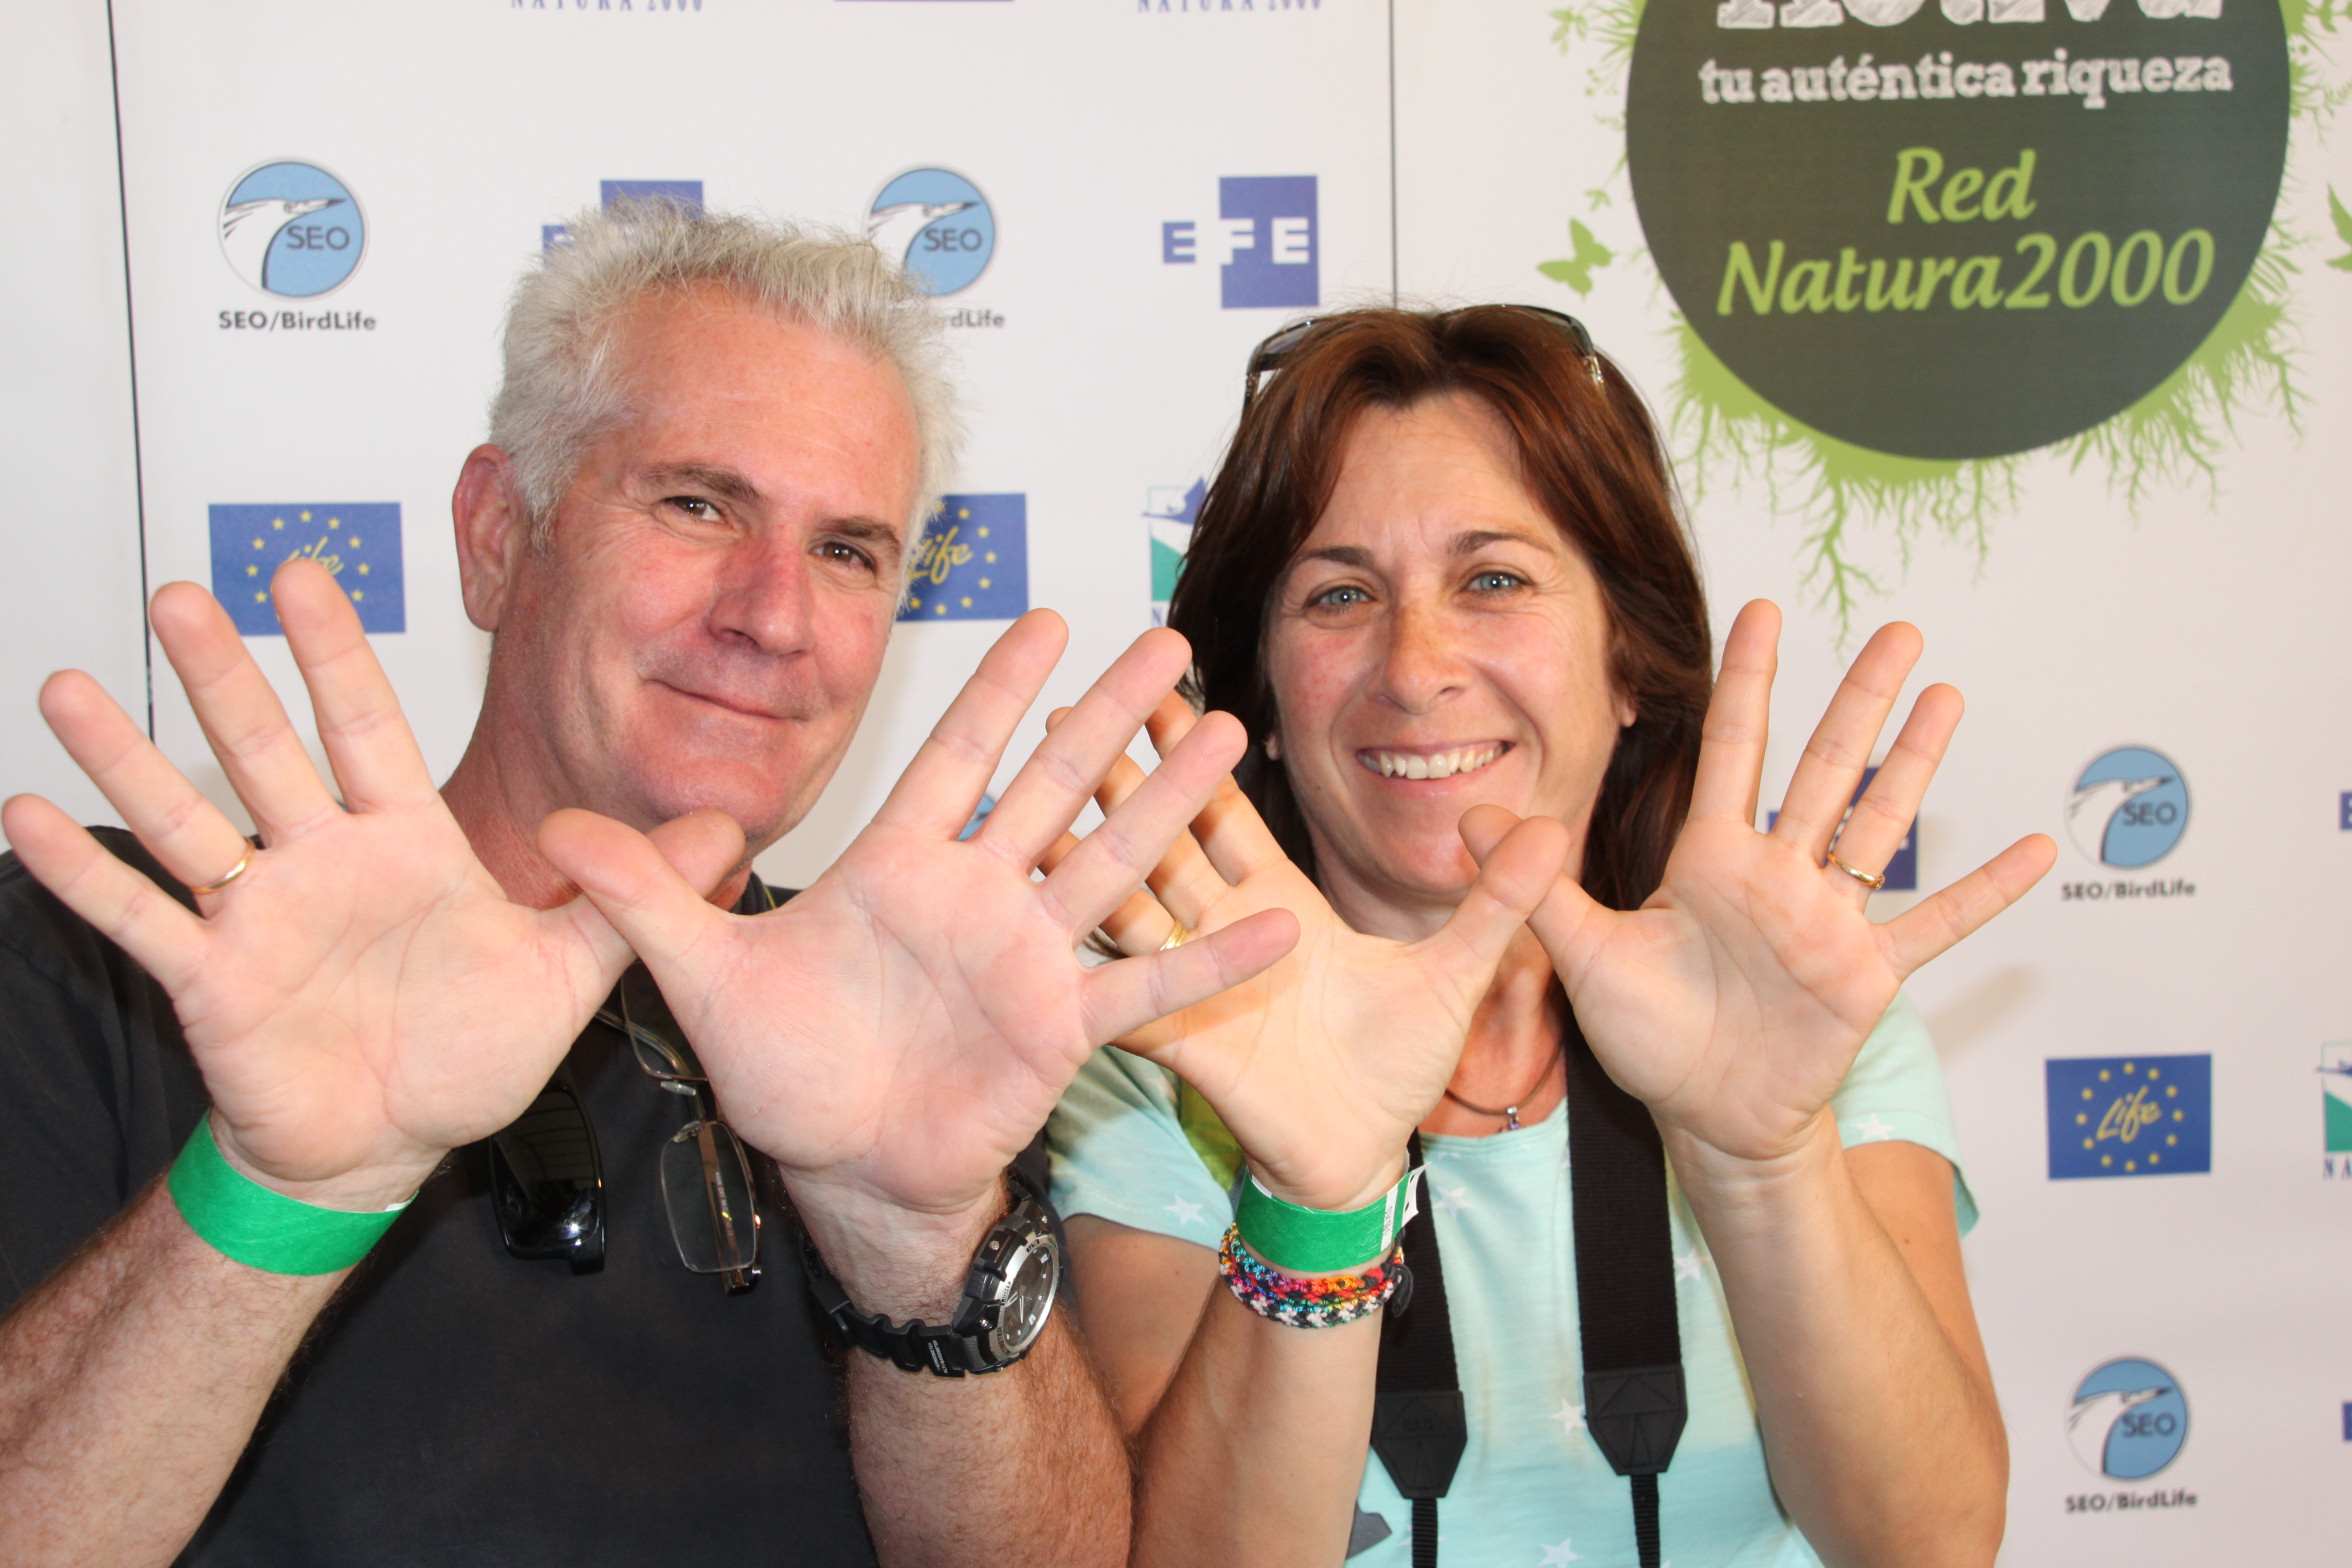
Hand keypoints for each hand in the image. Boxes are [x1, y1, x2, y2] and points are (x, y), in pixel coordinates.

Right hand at [0, 564, 709, 1207]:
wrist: (396, 1142)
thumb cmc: (467, 1053)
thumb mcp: (565, 971)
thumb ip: (631, 895)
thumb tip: (727, 832)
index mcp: (405, 844)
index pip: (367, 726)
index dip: (335, 653)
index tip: (306, 575)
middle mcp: (322, 861)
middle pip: (266, 748)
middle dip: (224, 674)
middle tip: (182, 592)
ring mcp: (260, 915)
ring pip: (187, 817)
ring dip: (128, 755)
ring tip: (69, 687)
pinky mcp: (213, 979)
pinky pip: (141, 918)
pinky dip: (88, 873)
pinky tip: (25, 816)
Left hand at [536, 612, 1300, 1241]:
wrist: (846, 1170)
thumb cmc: (786, 1072)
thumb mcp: (703, 976)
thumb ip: (647, 897)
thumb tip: (553, 831)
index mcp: (899, 867)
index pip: (956, 755)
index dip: (999, 687)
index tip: (1045, 616)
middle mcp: (976, 896)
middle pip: (1054, 784)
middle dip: (1110, 712)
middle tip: (1168, 638)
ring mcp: (1027, 958)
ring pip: (1110, 860)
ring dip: (1170, 804)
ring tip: (1230, 736)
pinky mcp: (1061, 1028)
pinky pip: (1145, 986)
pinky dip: (1206, 958)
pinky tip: (1273, 924)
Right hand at [1064, 697, 1571, 1213]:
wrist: (1368, 1158)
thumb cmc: (1401, 1065)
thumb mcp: (1460, 970)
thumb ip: (1498, 898)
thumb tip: (1548, 823)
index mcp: (1280, 900)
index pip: (1226, 810)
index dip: (1195, 753)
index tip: (1168, 687)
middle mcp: (1224, 929)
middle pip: (1162, 839)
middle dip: (1120, 779)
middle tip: (1070, 711)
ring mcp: (1195, 981)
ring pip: (1131, 901)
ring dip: (1090, 852)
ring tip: (1041, 797)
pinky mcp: (1182, 1037)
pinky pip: (1130, 991)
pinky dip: (1094, 958)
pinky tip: (1052, 922)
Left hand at [1462, 601, 2053, 1173]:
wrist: (1706, 1114)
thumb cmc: (1652, 1035)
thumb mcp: (1586, 956)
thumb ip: (1541, 884)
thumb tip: (1471, 818)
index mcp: (1713, 858)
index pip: (1734, 748)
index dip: (1749, 680)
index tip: (1765, 610)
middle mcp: (1780, 874)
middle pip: (1826, 767)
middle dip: (1860, 697)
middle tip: (1900, 626)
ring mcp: (1831, 919)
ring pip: (1883, 824)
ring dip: (1919, 765)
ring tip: (1950, 698)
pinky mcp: (1868, 972)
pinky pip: (1936, 925)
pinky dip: (1985, 891)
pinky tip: (2036, 851)